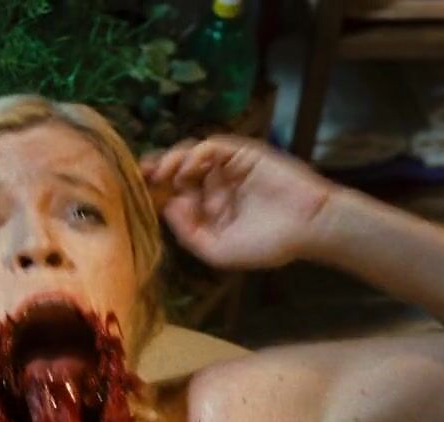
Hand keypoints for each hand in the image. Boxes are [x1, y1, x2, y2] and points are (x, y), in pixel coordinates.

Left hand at [142, 136, 333, 269]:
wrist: (308, 228)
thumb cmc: (268, 244)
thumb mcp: (218, 251)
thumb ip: (190, 233)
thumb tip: (167, 208)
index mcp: (208, 209)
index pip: (173, 194)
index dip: (154, 192)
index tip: (135, 193)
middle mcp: (214, 187)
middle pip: (176, 171)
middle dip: (157, 172)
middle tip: (140, 175)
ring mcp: (227, 169)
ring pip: (190, 156)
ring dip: (172, 161)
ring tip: (161, 173)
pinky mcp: (243, 154)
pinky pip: (212, 147)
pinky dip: (196, 154)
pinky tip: (188, 168)